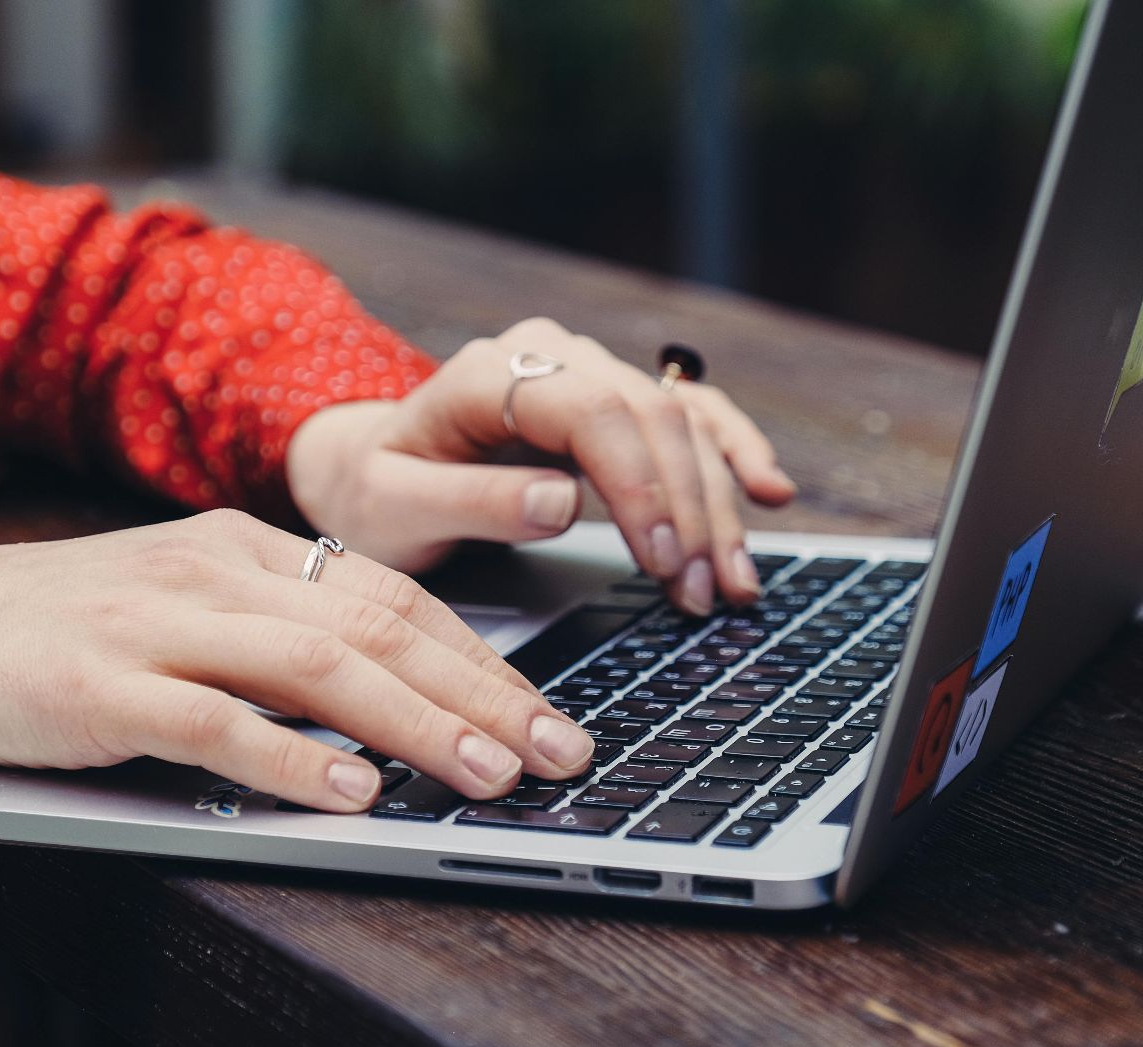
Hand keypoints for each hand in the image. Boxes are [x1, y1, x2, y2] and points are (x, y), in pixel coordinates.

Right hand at [0, 510, 596, 816]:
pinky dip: (288, 759)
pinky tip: (351, 791)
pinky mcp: (103, 690)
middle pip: (377, 629)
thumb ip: (279, 632)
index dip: (481, 655)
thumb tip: (391, 691)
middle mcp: (215, 574)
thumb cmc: (67, 631)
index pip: (392, 597)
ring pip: (315, 668)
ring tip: (486, 773)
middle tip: (557, 751)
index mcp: (243, 548)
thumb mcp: (187, 603)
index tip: (546, 709)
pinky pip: (212, 724)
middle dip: (481, 692)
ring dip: (415, 723)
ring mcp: (158, 626)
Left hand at [285, 317, 795, 614]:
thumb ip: (470, 504)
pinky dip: (732, 452)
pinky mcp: (613, 403)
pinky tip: (770, 493)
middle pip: (650, 418)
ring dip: (717, 504)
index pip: (592, 412)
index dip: (638, 484)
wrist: (372, 466)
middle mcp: (550, 358)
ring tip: (730, 584)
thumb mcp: (395, 508)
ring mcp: (588, 373)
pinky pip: (690, 415)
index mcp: (490, 373)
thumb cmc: (377, 491)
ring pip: (680, 423)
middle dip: (689, 510)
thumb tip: (561, 502)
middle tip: (700, 593)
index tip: (660, 558)